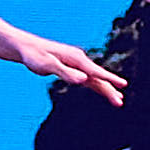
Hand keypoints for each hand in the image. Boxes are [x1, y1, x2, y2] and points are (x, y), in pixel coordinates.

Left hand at [12, 33, 127, 105]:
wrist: (25, 48)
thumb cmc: (34, 56)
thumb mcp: (48, 65)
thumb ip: (65, 72)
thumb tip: (83, 80)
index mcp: (76, 58)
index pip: (95, 71)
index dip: (109, 79)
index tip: (123, 85)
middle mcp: (79, 60)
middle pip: (98, 77)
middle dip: (110, 89)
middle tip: (120, 102)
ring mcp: (76, 64)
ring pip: (95, 79)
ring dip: (106, 89)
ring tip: (119, 100)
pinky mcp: (71, 68)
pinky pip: (88, 79)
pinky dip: (97, 86)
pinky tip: (104, 92)